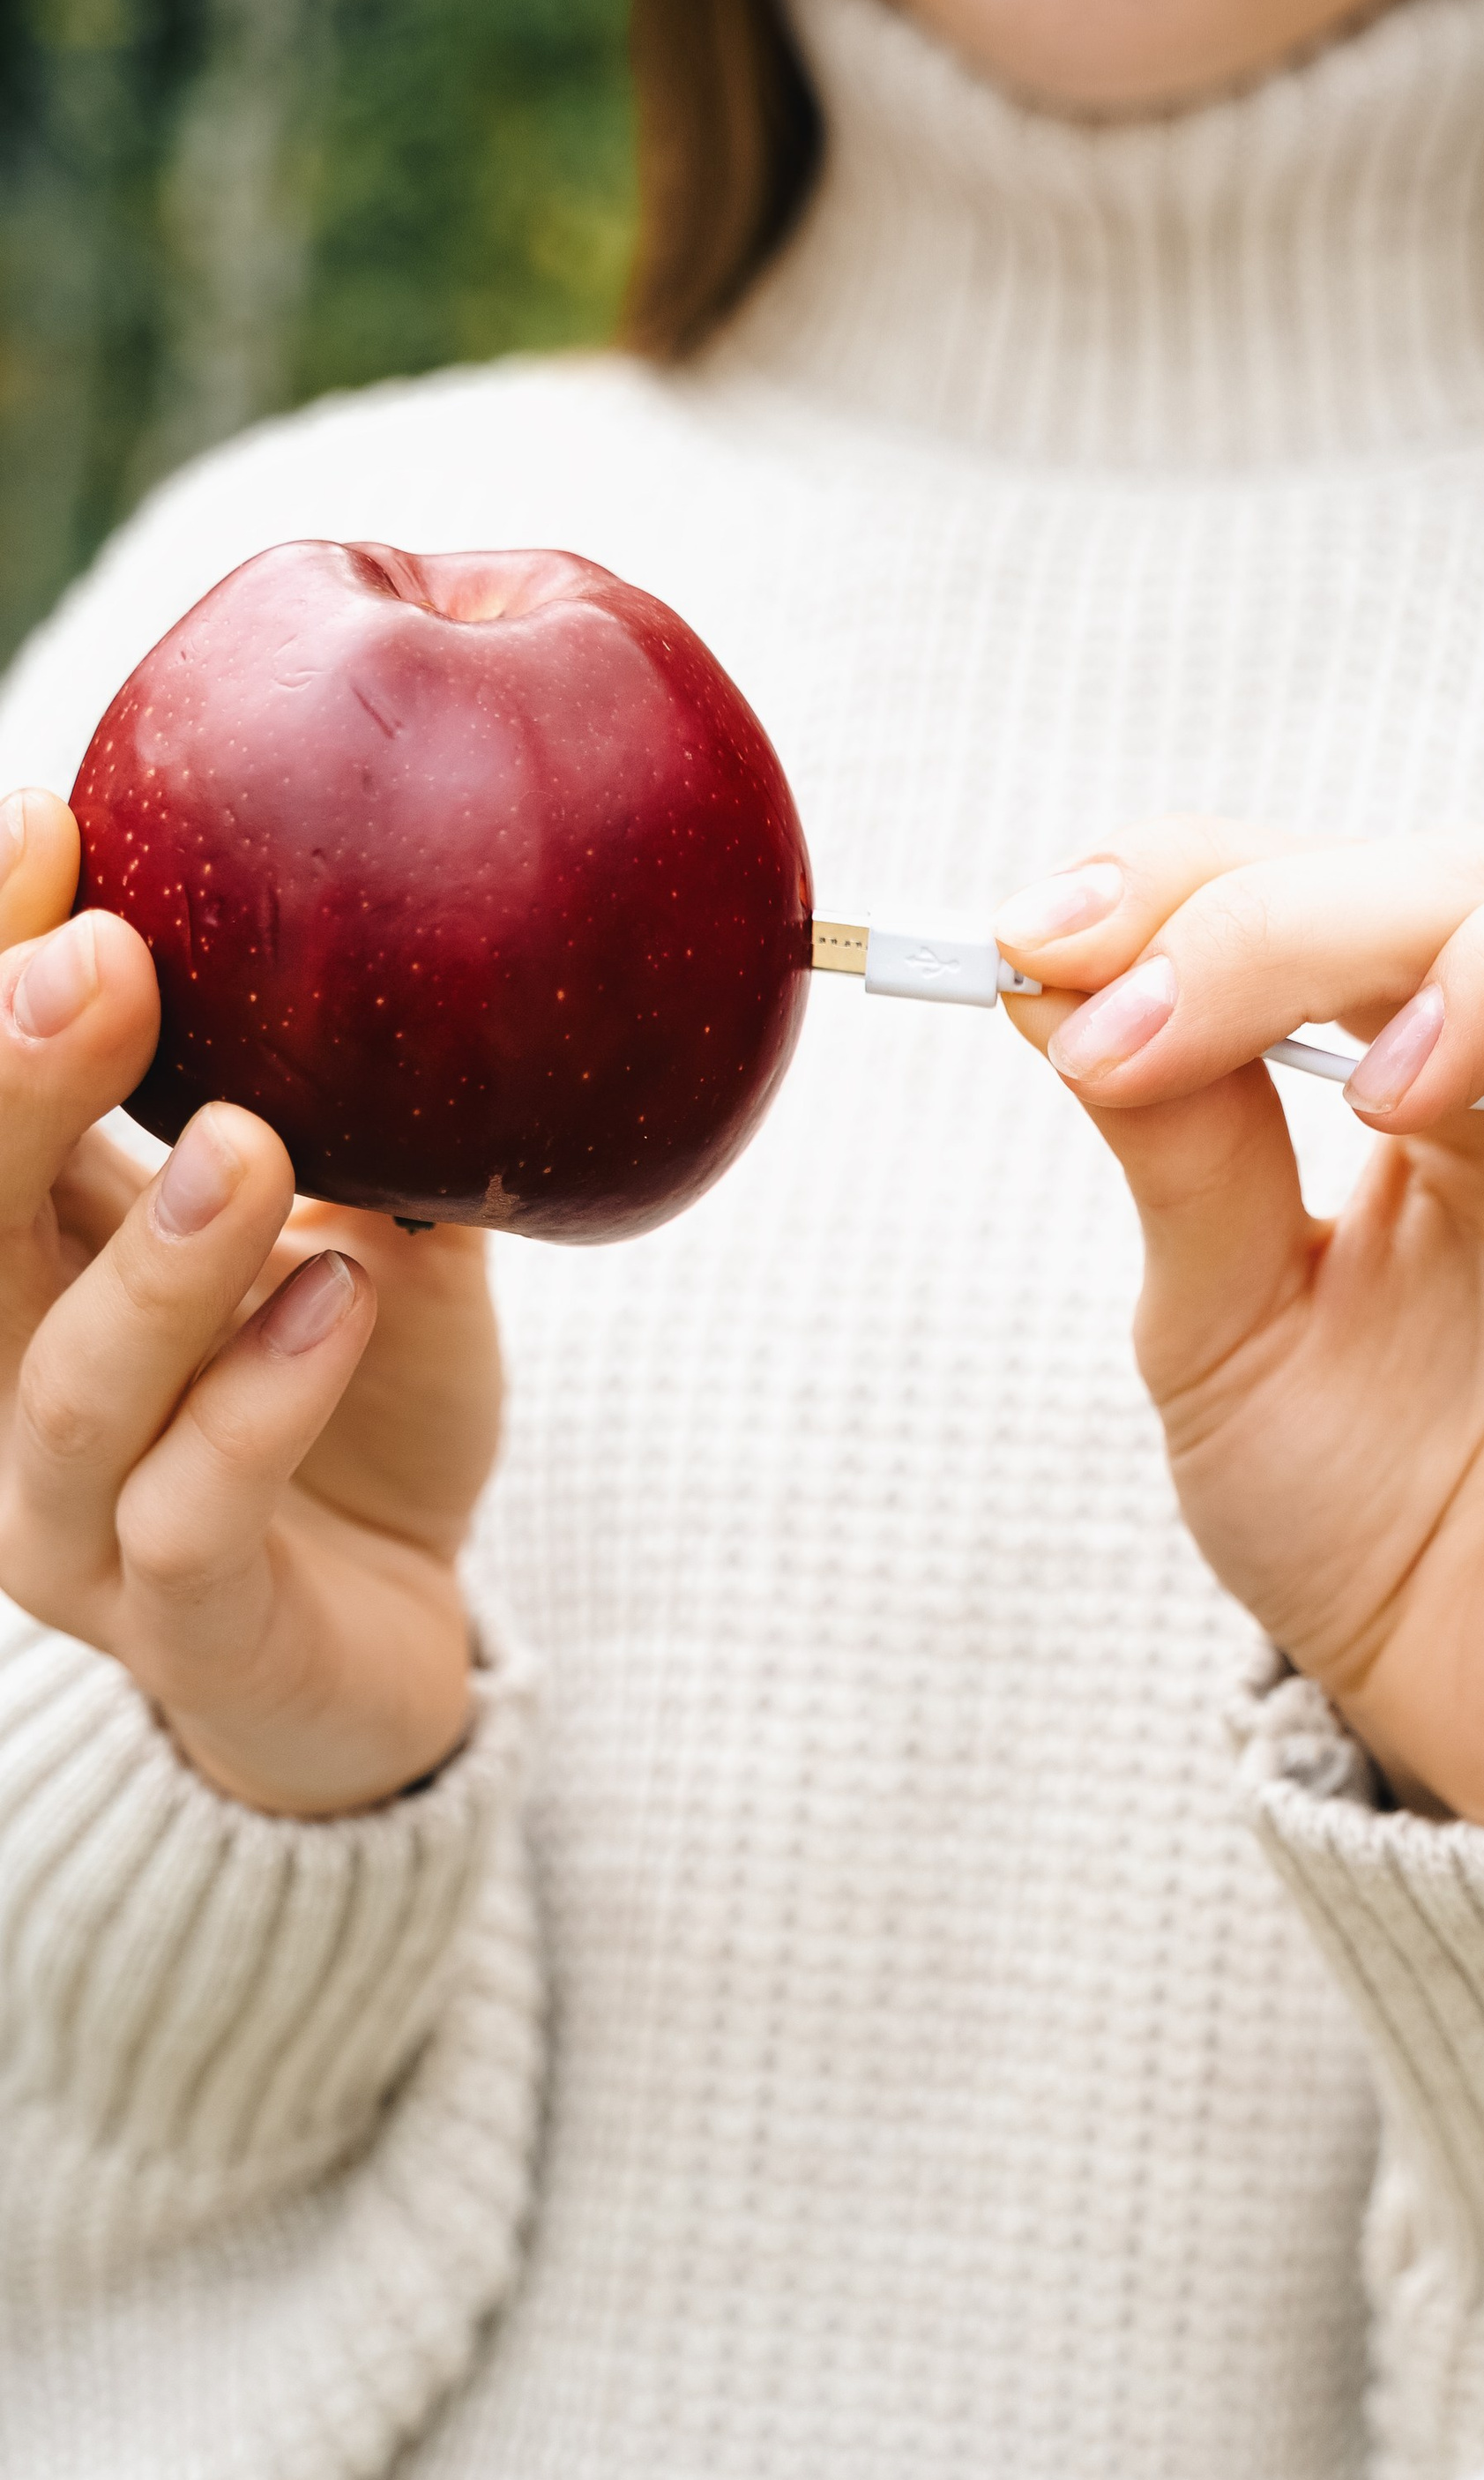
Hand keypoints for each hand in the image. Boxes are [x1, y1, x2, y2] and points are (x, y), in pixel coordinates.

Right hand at [0, 789, 501, 1816]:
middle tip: (104, 960)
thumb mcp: (369, 1250)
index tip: (50, 821)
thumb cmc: (354, 1430)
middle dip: (9, 1086)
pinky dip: (259, 1403)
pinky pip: (194, 1511)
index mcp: (31, 1268)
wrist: (388, 1658)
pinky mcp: (180, 1628)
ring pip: (69, 1383)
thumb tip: (444, 939)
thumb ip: (374, 1128)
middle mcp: (6, 1387)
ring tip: (254, 1142)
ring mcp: (74, 1523)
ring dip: (155, 1257)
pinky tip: (337, 1298)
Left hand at [999, 825, 1483, 1827]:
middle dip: (1284, 918)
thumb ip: (1174, 1149)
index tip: (1038, 936)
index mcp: (1444, 1082)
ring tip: (1352, 1080)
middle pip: (1474, 883)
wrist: (1457, 1710)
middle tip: (1132, 1014)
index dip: (1195, 880)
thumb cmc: (1358, 1523)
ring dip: (1477, 947)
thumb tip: (1045, 963)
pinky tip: (1453, 1098)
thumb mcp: (1220, 1326)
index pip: (1339, 893)